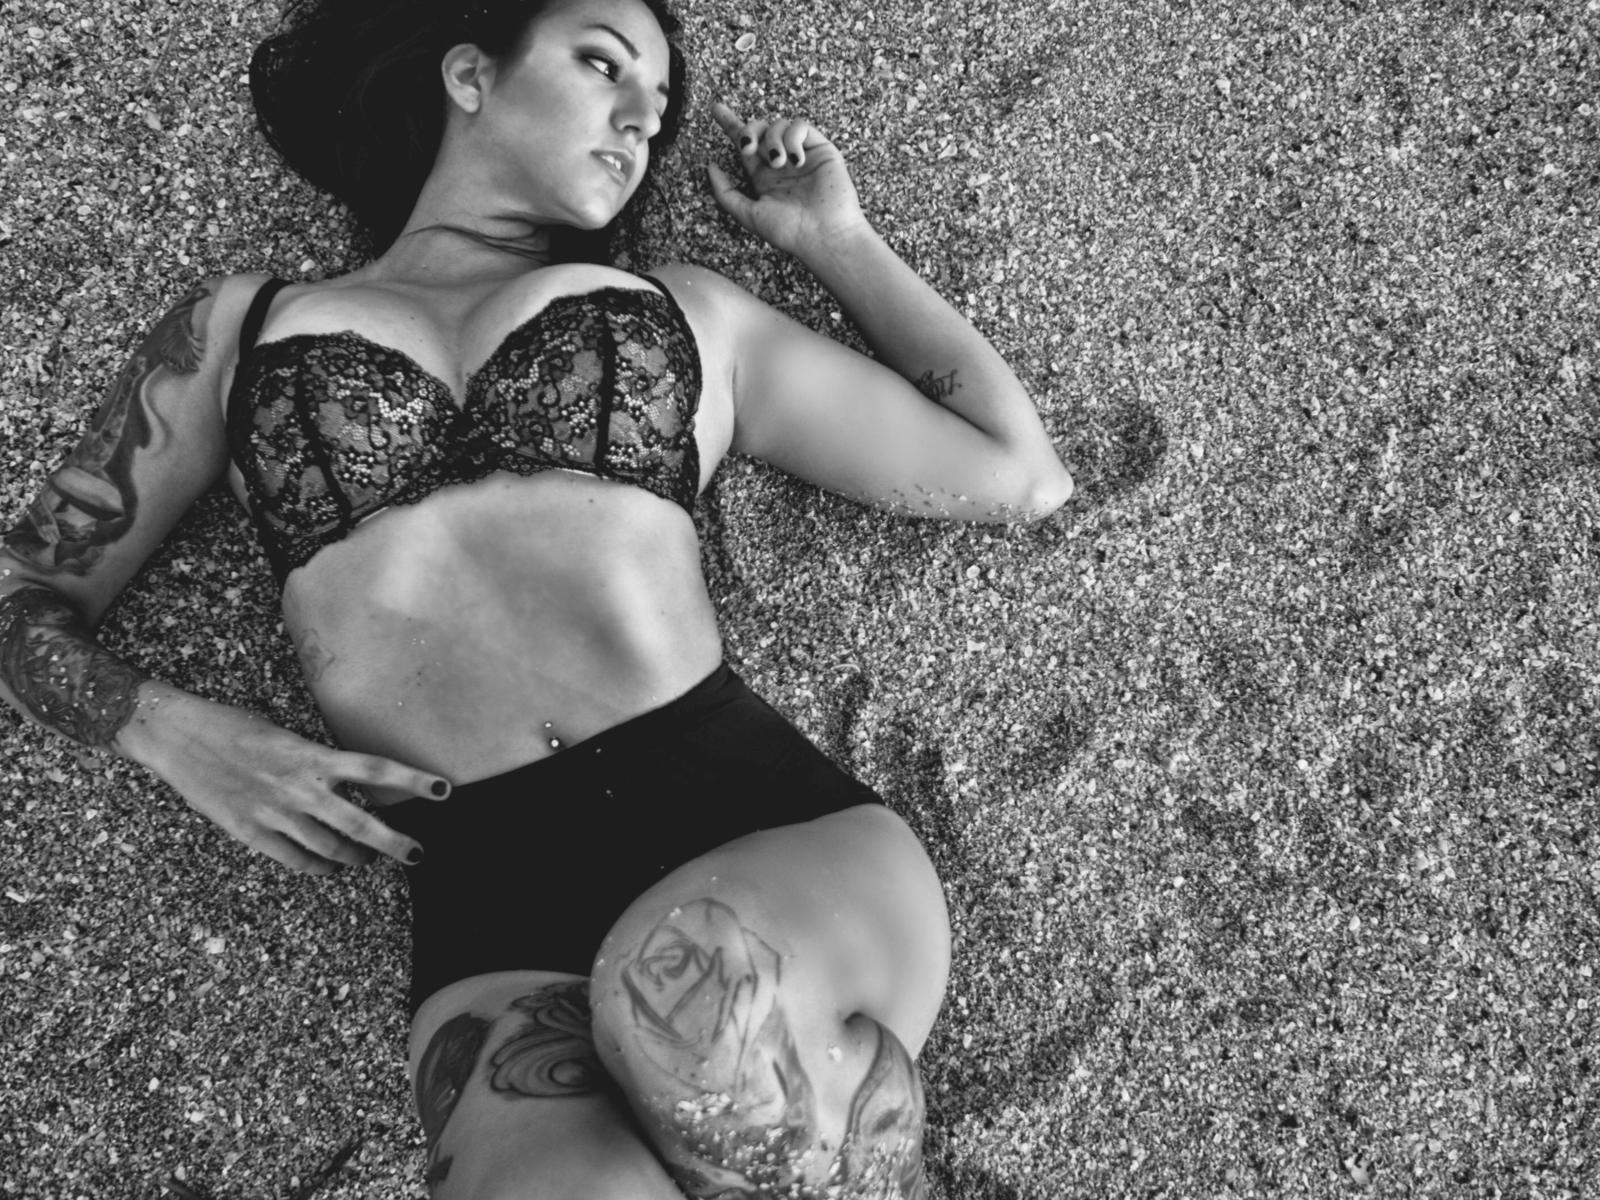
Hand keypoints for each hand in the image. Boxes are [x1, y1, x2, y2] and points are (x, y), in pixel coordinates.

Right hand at [127, 689, 450, 874]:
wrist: (176, 735)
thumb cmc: (233, 726)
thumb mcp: (285, 736)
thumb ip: (317, 763)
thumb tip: (344, 785)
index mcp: (312, 755)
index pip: (376, 769)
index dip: (412, 781)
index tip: (444, 790)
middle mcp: (299, 787)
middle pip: (361, 824)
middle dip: (395, 843)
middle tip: (419, 854)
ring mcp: (274, 813)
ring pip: (330, 849)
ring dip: (354, 857)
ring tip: (367, 858)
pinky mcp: (249, 833)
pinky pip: (296, 860)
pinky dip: (317, 866)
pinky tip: (327, 866)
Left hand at [707, 100, 868, 257]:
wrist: (824, 235)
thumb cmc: (789, 231)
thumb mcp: (748, 214)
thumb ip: (726, 193)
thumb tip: (711, 166)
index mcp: (763, 176)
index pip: (745, 145)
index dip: (729, 124)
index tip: (715, 108)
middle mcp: (781, 163)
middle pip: (758, 129)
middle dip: (748, 131)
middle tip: (748, 148)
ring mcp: (800, 154)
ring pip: (778, 125)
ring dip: (772, 140)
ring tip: (778, 163)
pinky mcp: (820, 149)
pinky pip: (800, 127)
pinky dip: (793, 138)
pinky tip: (796, 160)